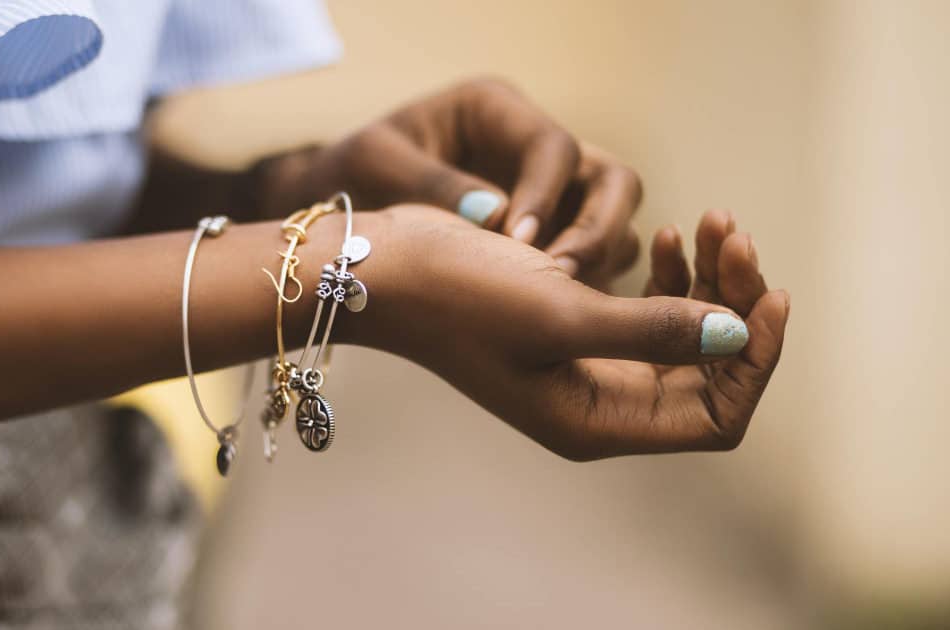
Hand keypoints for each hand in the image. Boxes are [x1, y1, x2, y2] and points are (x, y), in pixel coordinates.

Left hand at [258, 78, 642, 287]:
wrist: (335, 213)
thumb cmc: (349, 175)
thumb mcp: (375, 165)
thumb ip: (433, 185)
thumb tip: (499, 217)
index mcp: (495, 111)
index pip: (553, 147)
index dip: (545, 194)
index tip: (518, 241)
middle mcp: (533, 150)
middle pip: (612, 181)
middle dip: (597, 229)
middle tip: (559, 277)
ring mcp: (551, 195)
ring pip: (614, 224)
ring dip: (596, 263)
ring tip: (556, 303)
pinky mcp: (550, 239)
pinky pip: (591, 262)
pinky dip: (582, 287)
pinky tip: (550, 318)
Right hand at [354, 205, 788, 459]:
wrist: (386, 265)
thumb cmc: (459, 296)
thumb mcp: (559, 313)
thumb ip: (652, 330)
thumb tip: (736, 334)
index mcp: (596, 421)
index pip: (715, 415)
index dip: (754, 361)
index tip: (768, 293)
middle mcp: (597, 401)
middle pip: (707, 369)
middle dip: (733, 302)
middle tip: (733, 233)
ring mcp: (586, 364)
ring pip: (682, 333)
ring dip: (706, 280)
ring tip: (710, 222)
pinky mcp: (573, 324)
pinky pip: (647, 308)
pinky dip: (668, 273)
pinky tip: (665, 234)